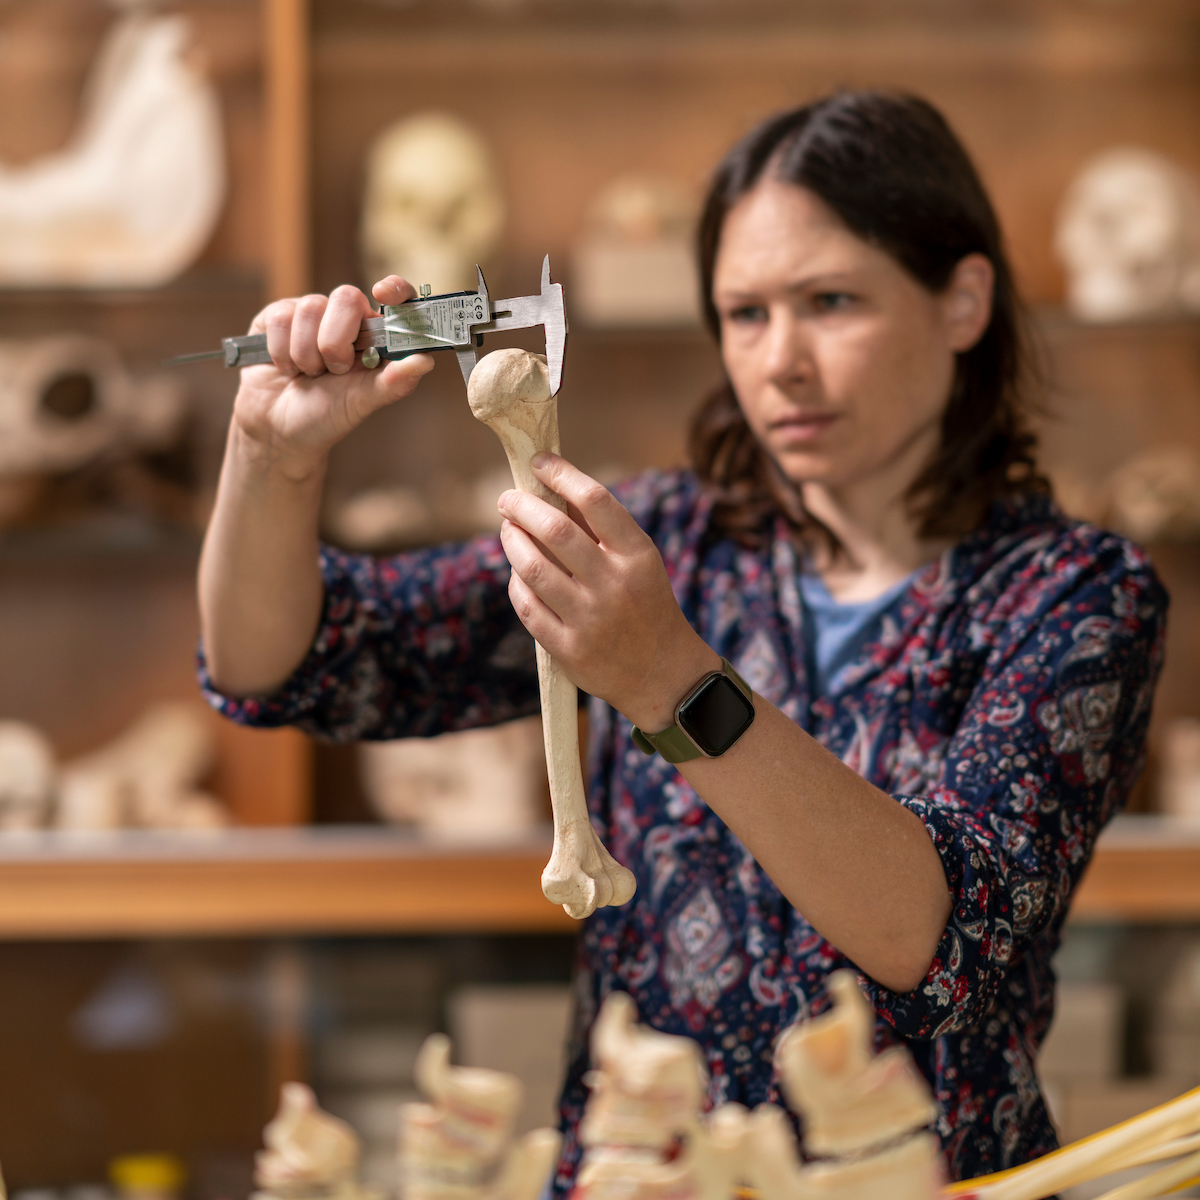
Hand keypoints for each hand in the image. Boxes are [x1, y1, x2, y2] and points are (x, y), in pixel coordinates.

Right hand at [232, 276, 434, 479]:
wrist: (279, 430)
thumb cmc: (327, 416)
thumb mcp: (363, 402)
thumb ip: (394, 382)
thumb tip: (425, 362)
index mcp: (374, 335)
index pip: (396, 296)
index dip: (395, 288)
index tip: (383, 294)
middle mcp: (345, 319)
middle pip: (346, 296)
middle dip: (336, 341)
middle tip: (335, 370)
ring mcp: (310, 315)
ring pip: (309, 308)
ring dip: (307, 354)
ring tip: (310, 374)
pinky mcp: (277, 318)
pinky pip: (281, 318)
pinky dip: (283, 353)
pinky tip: (287, 368)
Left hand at [498, 454, 720, 731]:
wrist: (663, 674)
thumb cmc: (645, 606)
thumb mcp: (640, 564)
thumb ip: (600, 531)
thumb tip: (553, 488)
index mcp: (637, 555)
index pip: (595, 500)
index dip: (562, 474)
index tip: (540, 463)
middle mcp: (615, 584)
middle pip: (555, 530)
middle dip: (522, 507)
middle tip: (508, 499)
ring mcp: (590, 619)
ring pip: (533, 568)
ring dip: (513, 541)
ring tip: (509, 531)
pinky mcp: (569, 649)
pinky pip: (527, 606)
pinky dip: (517, 583)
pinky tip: (518, 573)